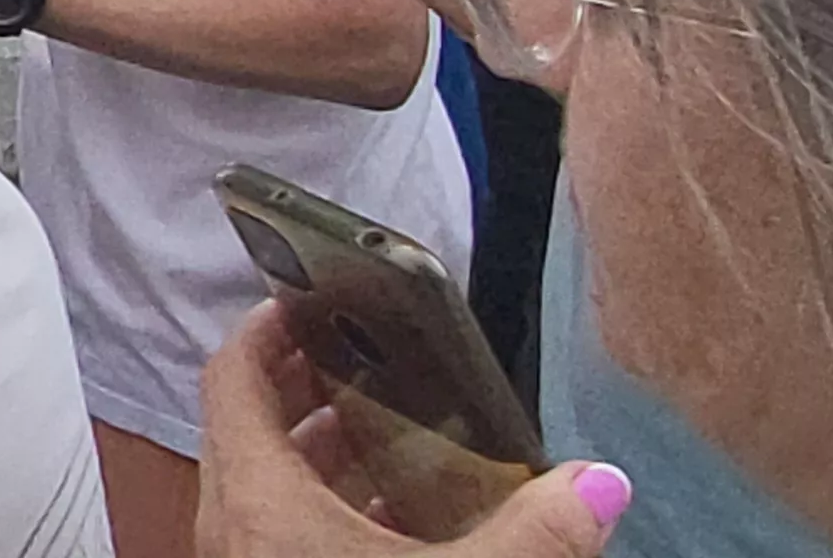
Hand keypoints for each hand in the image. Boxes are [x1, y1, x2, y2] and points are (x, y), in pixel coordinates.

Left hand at [196, 304, 625, 555]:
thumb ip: (535, 536)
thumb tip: (601, 484)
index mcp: (253, 498)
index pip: (232, 377)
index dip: (264, 329)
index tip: (306, 298)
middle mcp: (231, 527)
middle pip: (249, 426)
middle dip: (306, 387)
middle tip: (368, 359)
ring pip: (266, 486)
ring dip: (322, 456)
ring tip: (397, 436)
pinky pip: (283, 536)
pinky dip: (327, 514)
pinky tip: (397, 527)